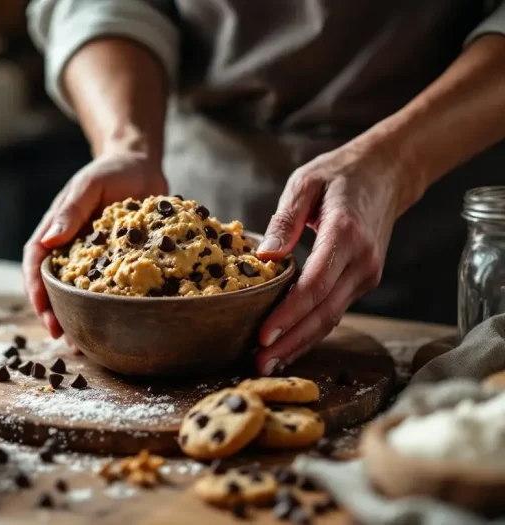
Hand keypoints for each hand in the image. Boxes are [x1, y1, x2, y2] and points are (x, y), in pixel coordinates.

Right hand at [23, 150, 167, 337]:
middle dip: (53, 312)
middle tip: (61, 336)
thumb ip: (70, 210)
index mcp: (56, 228)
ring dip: (77, 317)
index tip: (42, 310)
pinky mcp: (116, 263)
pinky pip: (106, 289)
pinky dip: (105, 309)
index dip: (35, 287)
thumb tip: (49, 239)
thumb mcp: (89, 185)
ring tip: (82, 343)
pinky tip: (113, 326)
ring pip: (77, 292)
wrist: (142, 166)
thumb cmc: (112, 171)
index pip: (35, 260)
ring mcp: (93, 257)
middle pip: (52, 284)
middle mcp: (70, 247)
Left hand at [254, 139, 414, 375]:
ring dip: (299, 344)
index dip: (288, 315)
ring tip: (268, 364)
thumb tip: (265, 256)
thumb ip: (284, 219)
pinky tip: (288, 346)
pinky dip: (310, 331)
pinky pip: (334, 311)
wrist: (387, 174)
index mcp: (345, 235)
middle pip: (323, 313)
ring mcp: (366, 275)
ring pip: (330, 319)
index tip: (263, 335)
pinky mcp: (363, 281)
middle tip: (259, 365)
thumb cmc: (340, 174)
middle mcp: (361, 262)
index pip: (315, 286)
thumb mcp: (306, 182)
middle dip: (290, 342)